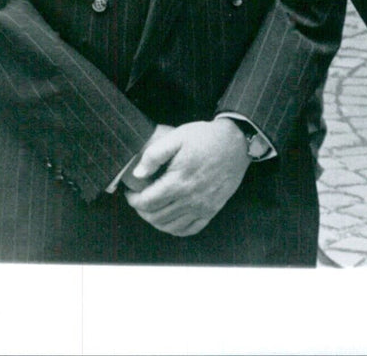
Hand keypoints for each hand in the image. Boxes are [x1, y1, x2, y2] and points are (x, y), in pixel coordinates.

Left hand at [124, 118, 248, 235]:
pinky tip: (171, 219)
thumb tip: (138, 174)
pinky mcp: (212, 209)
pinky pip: (190, 229)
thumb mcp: (178, 136)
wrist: (236, 142)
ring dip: (156, 221)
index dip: (133, 200)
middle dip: (142, 211)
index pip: (147, 202)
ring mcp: (203, 207)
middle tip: (139, 199)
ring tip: (152, 208)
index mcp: (179, 181)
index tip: (130, 192)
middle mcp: (191, 198)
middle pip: (156, 217)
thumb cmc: (206, 138)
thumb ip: (155, 154)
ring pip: (170, 226)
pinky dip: (176, 229)